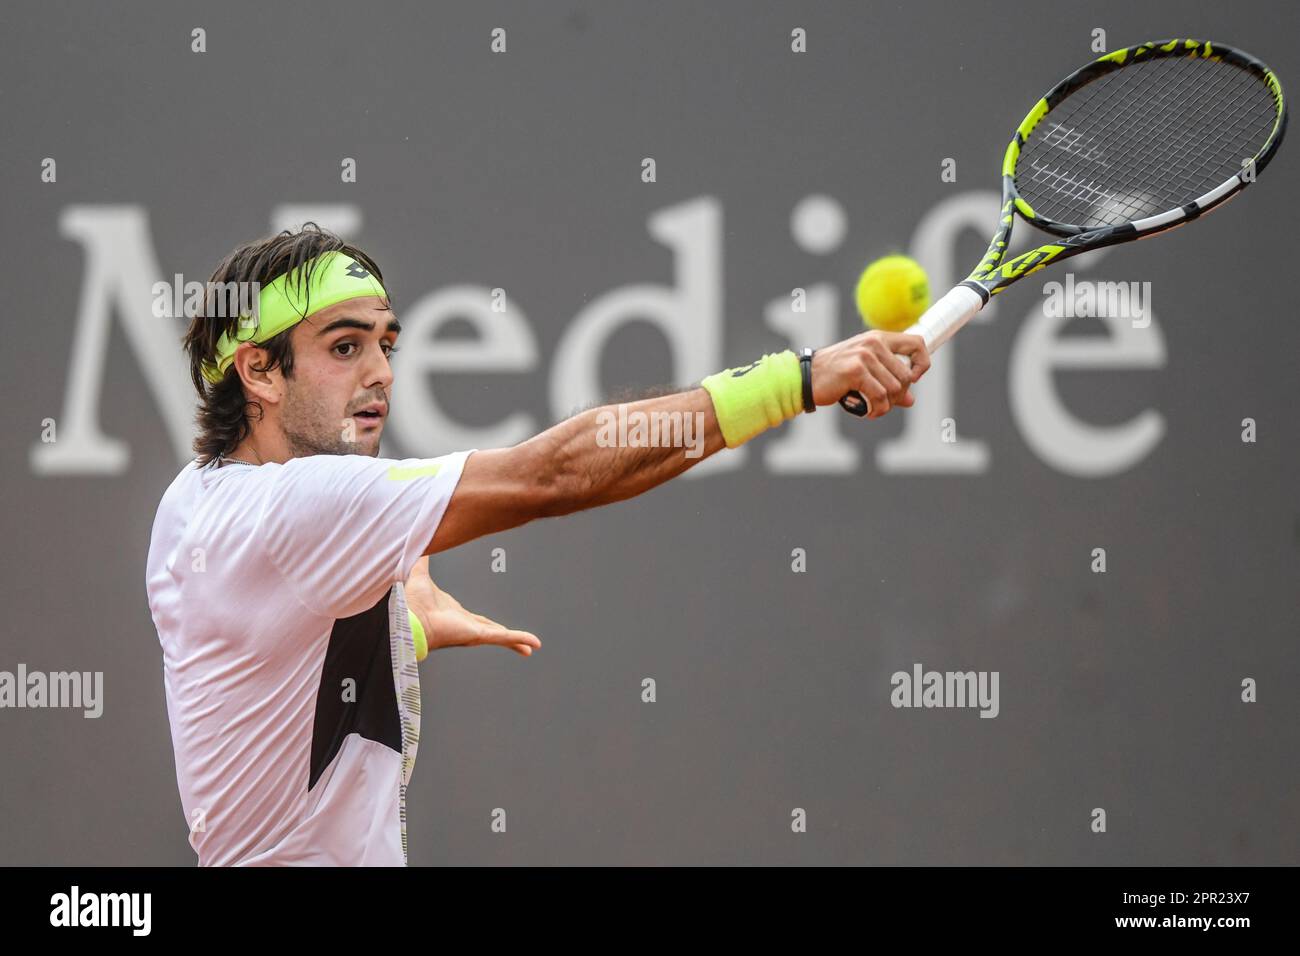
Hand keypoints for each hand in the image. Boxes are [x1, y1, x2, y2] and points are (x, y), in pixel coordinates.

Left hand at [404, 557, 540, 656]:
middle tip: (519, 643)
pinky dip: (519, 639)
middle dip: (507, 637)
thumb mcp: (421, 575)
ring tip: (530, 648)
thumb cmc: (413, 603)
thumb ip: (422, 560)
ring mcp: (474, 631)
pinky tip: (533, 644)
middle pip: (494, 631)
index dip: (489, 624)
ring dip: (517, 642)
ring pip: (502, 637)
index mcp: (457, 615)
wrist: (410, 618)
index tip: (496, 627)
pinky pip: (504, 638)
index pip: (479, 620)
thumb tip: (421, 544)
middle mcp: (467, 625)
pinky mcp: (478, 635)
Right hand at [811, 330, 930, 418]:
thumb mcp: (864, 372)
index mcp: (878, 338)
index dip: (922, 363)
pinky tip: (867, 412)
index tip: (913, 379)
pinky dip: (877, 410)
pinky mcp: (856, 371)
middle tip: (884, 402)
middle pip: (906, 375)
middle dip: (899, 395)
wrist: (805, 378)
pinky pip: (880, 396)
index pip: (917, 343)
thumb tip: (910, 400)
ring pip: (894, 389)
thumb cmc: (835, 375)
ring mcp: (864, 356)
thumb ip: (888, 382)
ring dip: (887, 405)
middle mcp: (874, 343)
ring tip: (874, 408)